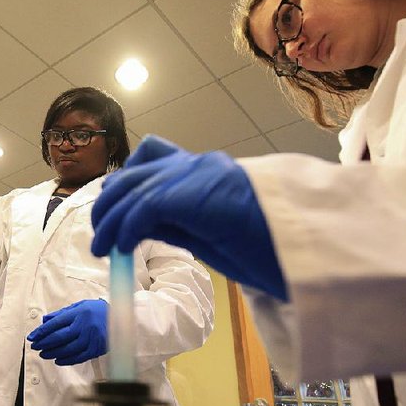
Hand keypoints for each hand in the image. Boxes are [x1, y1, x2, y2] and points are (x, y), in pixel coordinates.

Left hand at [27, 299, 107, 365]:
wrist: (121, 318)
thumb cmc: (97, 311)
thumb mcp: (80, 306)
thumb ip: (62, 313)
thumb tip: (44, 321)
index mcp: (79, 312)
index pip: (56, 323)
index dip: (42, 331)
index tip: (32, 336)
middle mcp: (85, 325)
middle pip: (60, 337)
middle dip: (44, 343)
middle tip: (35, 346)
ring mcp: (91, 338)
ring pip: (68, 349)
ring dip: (53, 353)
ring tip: (44, 354)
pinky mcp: (97, 348)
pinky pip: (79, 357)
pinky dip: (67, 360)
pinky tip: (58, 360)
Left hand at [91, 135, 286, 300]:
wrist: (304, 247)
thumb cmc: (266, 244)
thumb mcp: (207, 231)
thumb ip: (173, 220)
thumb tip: (135, 226)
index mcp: (202, 169)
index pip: (150, 157)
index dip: (123, 185)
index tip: (113, 215)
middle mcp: (196, 163)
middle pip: (133, 173)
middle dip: (109, 205)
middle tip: (101, 237)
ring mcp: (196, 173)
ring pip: (133, 188)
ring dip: (111, 221)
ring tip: (103, 248)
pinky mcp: (195, 192)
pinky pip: (145, 205)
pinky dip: (128, 227)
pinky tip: (124, 247)